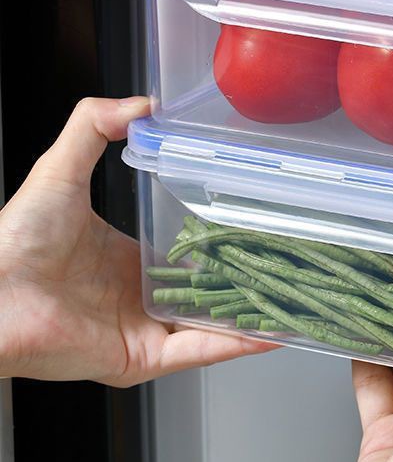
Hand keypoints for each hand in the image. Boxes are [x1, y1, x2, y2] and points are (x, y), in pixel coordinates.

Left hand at [0, 97, 274, 385]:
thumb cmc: (18, 237)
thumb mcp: (61, 168)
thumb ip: (94, 125)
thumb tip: (142, 103)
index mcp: (127, 261)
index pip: (188, 255)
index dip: (224, 243)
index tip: (259, 228)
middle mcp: (139, 297)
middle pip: (206, 291)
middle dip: (247, 280)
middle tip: (289, 262)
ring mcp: (142, 330)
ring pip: (211, 324)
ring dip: (252, 314)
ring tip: (295, 297)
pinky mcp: (141, 359)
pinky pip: (197, 352)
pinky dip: (236, 344)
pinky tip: (272, 330)